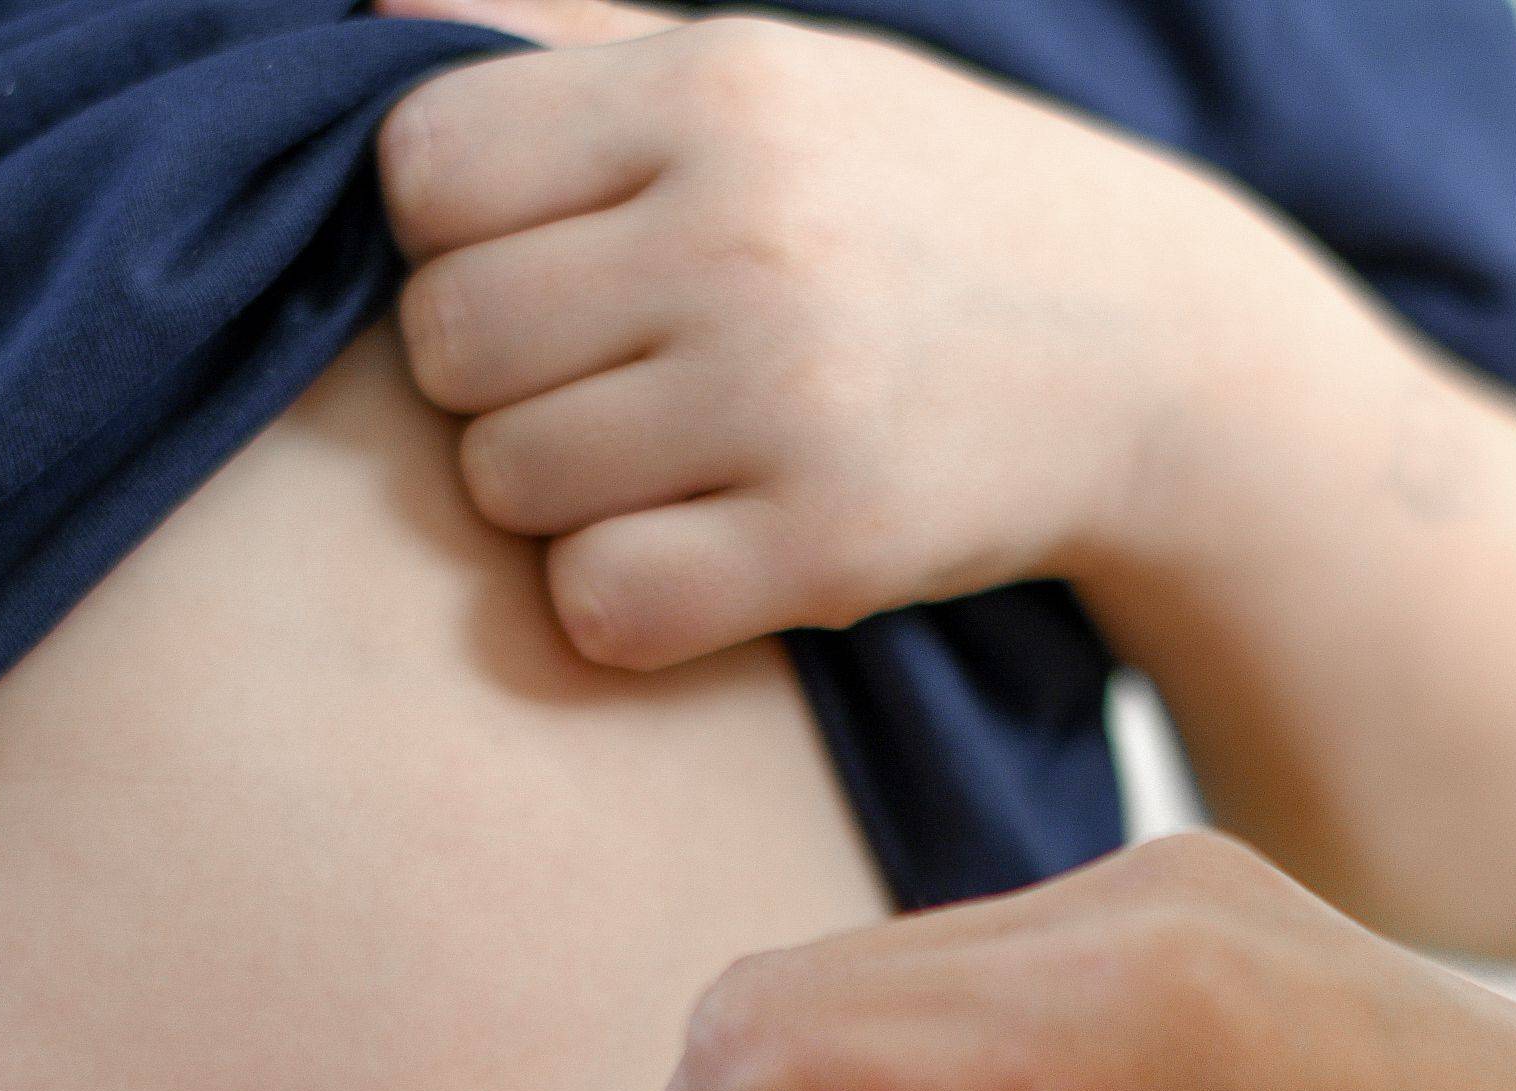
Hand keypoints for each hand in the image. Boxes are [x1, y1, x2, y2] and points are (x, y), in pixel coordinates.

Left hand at [372, 0, 1294, 668]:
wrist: (1150, 345)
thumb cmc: (907, 202)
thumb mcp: (767, 74)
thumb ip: (567, 39)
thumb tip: (366, 1)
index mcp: (716, 90)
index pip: (425, 169)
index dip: (450, 229)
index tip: (539, 256)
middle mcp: (748, 232)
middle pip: (447, 340)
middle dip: (492, 374)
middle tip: (596, 377)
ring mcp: (791, 395)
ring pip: (504, 483)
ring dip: (554, 493)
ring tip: (658, 458)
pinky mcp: (830, 546)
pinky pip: (599, 605)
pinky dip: (622, 598)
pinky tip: (695, 549)